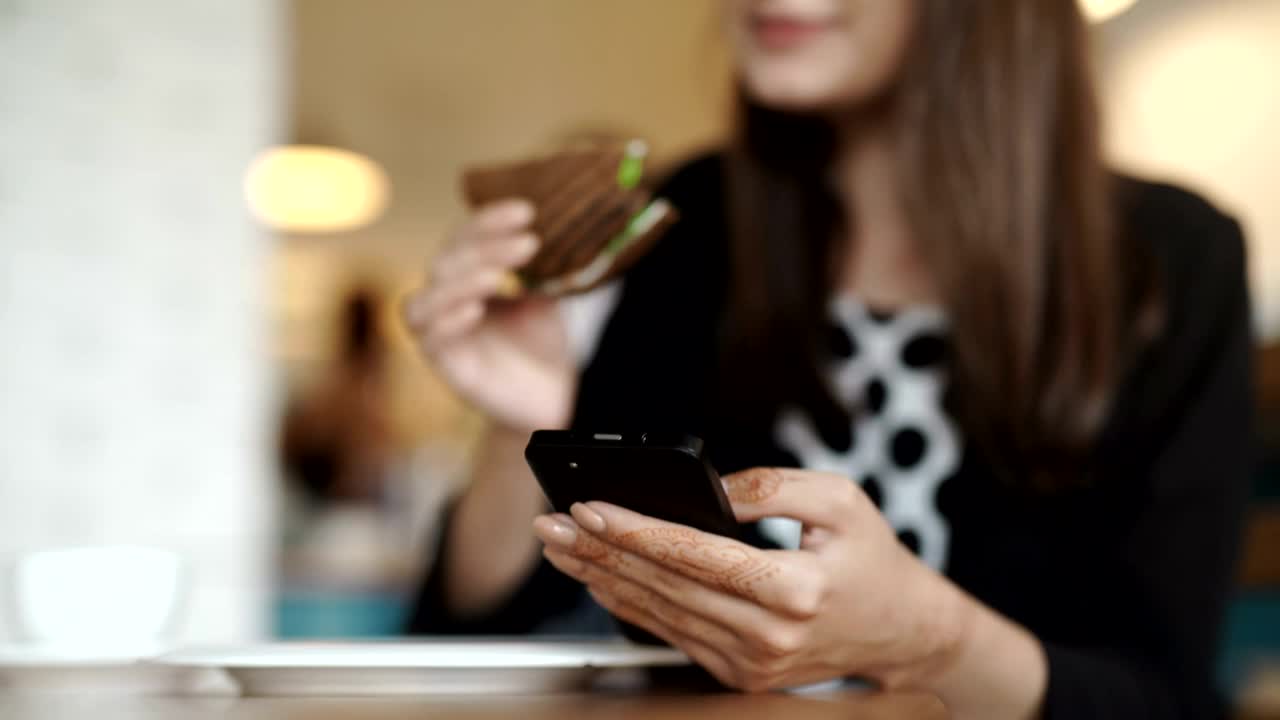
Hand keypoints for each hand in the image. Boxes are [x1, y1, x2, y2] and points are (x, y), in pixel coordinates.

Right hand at [403, 199, 574, 431]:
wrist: (553, 401)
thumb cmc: (543, 346)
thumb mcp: (546, 298)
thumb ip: (540, 266)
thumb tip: (561, 223)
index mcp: (467, 280)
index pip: (465, 239)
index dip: (488, 221)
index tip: (527, 211)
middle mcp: (449, 304)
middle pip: (445, 263)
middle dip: (484, 248)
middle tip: (530, 243)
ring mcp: (445, 337)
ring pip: (423, 302)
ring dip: (458, 283)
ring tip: (497, 278)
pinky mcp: (449, 369)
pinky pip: (431, 342)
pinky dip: (448, 322)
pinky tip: (476, 311)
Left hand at [531, 467, 973, 691]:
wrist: (903, 631)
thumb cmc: (873, 559)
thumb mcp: (840, 500)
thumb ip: (771, 485)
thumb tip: (707, 487)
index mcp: (795, 590)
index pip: (696, 555)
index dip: (636, 529)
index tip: (589, 506)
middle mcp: (769, 636)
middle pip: (664, 586)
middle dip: (600, 551)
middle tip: (551, 524)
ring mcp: (752, 664)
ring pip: (659, 615)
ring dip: (603, 579)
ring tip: (561, 549)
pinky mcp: (741, 675)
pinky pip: (673, 636)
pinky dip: (631, 605)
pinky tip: (600, 580)